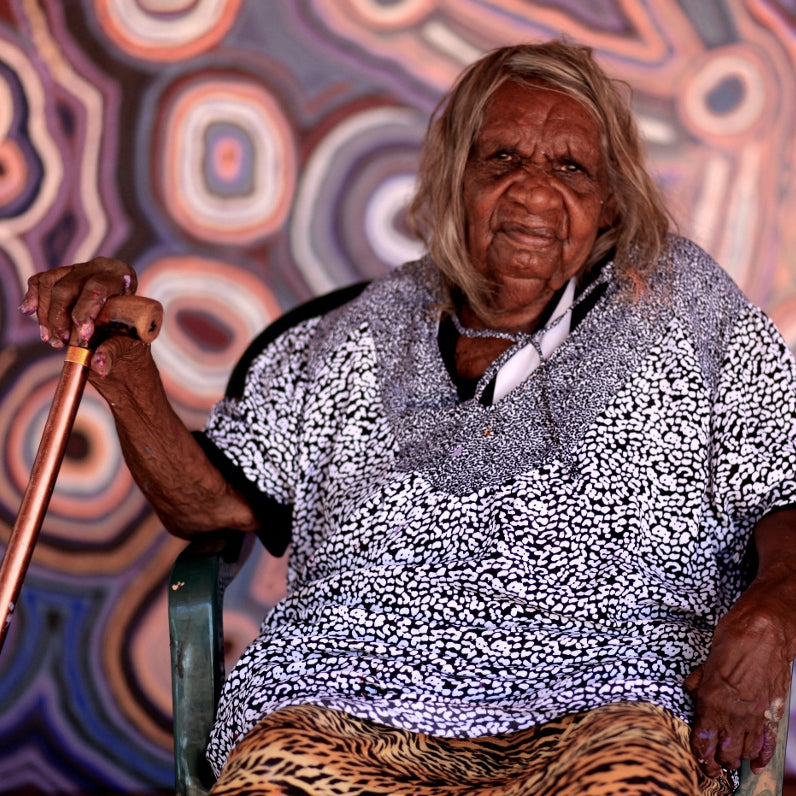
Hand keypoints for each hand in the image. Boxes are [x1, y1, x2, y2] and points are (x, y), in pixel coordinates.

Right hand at [19, 257, 136, 349]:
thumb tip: (98, 365)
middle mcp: (99, 268)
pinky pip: (40, 281)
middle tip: (62, 342)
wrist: (123, 327)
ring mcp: (78, 269)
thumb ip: (114, 351)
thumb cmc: (129, 333)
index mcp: (122, 277)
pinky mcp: (61, 276)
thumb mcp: (129, 341)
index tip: (83, 336)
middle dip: (60, 317)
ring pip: (51, 285)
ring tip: (51, 339)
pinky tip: (28, 311)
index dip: (85, 310)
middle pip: (69, 287)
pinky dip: (33, 297)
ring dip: (46, 314)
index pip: (99, 287)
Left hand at [685, 582, 792, 776]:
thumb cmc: (733, 637)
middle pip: (724, 751)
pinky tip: (756, 764)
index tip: (697, 760)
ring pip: (744, 750)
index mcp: (711, 698)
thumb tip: (692, 692)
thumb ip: (700, 681)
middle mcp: (733, 712)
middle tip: (712, 765)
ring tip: (729, 763)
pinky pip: (768, 742)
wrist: (767, 629)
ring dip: (736, 759)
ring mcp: (755, 714)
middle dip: (717, 761)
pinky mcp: (774, 711)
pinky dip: (762, 756)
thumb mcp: (707, 658)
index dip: (699, 753)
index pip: (702, 738)